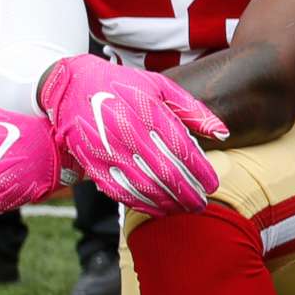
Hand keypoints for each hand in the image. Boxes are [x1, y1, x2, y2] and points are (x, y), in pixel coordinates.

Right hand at [35, 54, 227, 215]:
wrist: (71, 84)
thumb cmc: (123, 85)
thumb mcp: (161, 87)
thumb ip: (194, 110)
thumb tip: (224, 134)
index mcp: (148, 111)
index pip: (181, 149)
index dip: (200, 171)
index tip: (213, 184)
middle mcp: (128, 132)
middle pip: (165, 171)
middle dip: (187, 192)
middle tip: (201, 203)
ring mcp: (107, 149)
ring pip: (143, 185)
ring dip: (167, 202)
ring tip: (184, 209)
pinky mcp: (91, 162)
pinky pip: (118, 190)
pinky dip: (140, 203)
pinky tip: (157, 209)